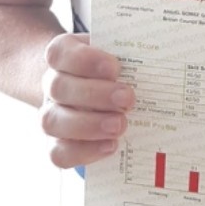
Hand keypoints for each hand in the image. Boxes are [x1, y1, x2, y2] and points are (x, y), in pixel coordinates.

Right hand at [40, 33, 134, 168]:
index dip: (85, 60)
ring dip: (88, 125)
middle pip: (59, 88)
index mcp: (63, 54)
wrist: (91, 88)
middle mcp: (51, 84)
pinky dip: (84, 152)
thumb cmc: (110, 68)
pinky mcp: (56, 142)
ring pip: (52, 122)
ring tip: (120, 125)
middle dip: (94, 95)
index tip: (114, 67)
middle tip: (127, 99)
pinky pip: (58, 153)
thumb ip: (126, 55)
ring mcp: (50, 114)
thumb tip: (153, 64)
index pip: (60, 53)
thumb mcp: (116, 52)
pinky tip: (110, 146)